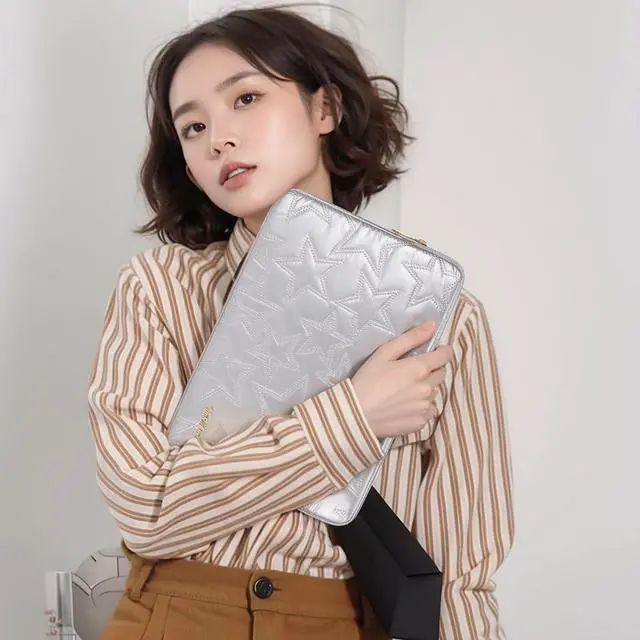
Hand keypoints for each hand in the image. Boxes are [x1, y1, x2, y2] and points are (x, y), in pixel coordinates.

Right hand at [351, 321, 453, 438]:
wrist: (356, 414)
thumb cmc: (367, 380)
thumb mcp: (384, 353)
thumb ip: (411, 338)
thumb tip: (432, 325)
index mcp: (419, 368)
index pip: (444, 356)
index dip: (442, 351)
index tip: (436, 351)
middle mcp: (427, 388)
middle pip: (441, 374)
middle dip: (433, 369)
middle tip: (413, 371)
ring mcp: (425, 407)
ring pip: (435, 392)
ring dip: (427, 388)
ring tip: (406, 389)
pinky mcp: (420, 423)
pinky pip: (429, 410)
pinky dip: (422, 406)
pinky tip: (405, 405)